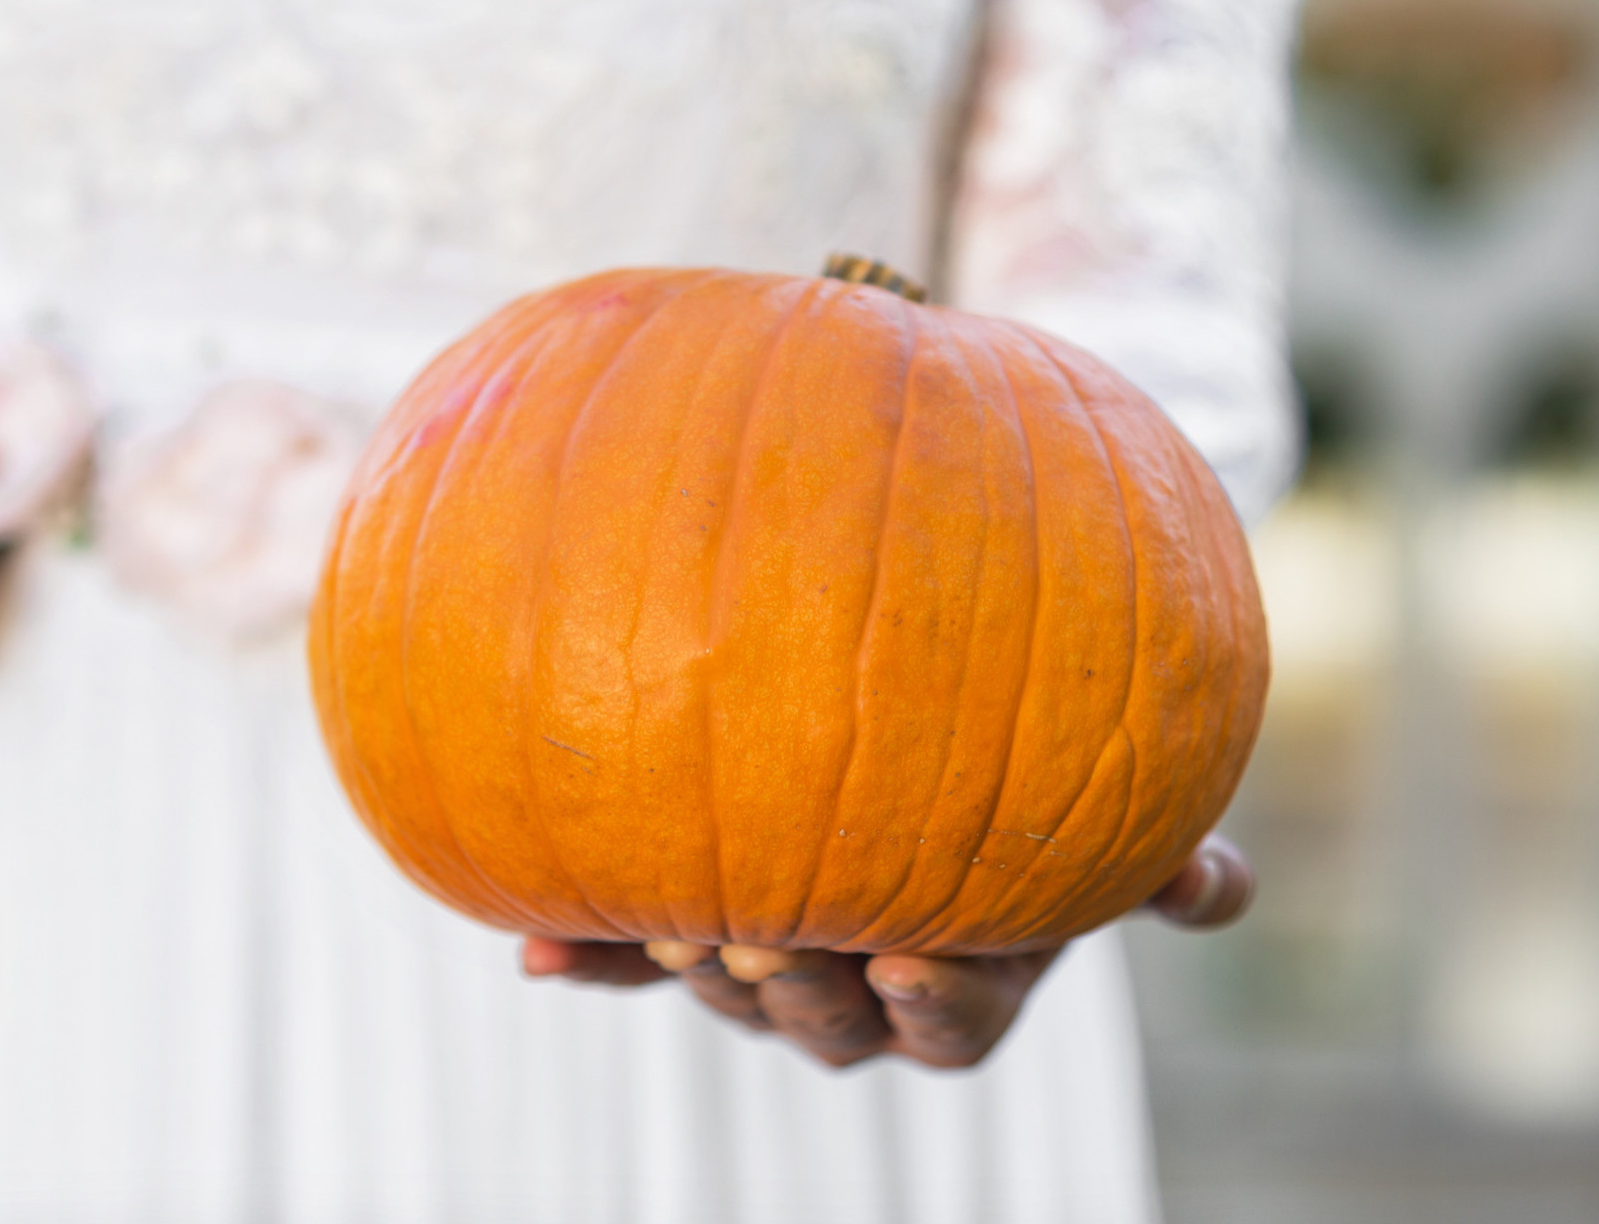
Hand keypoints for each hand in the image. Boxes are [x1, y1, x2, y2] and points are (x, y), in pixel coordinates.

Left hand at [522, 834, 1253, 1070]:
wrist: (941, 727)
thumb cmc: (1038, 780)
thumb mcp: (1104, 826)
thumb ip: (1165, 866)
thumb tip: (1222, 896)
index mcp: (965, 981)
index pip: (946, 1027)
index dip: (931, 1005)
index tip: (907, 957)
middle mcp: (863, 986)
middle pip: (827, 1023)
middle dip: (798, 985)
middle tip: (765, 932)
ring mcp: (779, 957)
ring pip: (740, 993)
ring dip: (703, 969)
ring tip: (673, 923)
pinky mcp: (691, 915)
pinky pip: (628, 950)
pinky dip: (580, 952)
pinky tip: (532, 953)